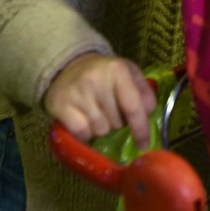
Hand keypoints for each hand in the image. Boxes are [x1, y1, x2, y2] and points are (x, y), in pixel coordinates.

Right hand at [43, 54, 157, 149]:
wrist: (68, 65)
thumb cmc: (105, 74)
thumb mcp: (129, 74)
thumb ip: (143, 93)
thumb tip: (149, 115)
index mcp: (117, 69)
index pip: (133, 106)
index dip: (141, 129)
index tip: (144, 144)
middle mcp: (96, 80)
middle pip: (116, 122)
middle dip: (119, 123)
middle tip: (111, 111)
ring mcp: (76, 93)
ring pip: (100, 130)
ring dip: (102, 128)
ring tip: (97, 113)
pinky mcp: (60, 106)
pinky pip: (82, 133)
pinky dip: (86, 133)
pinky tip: (85, 120)